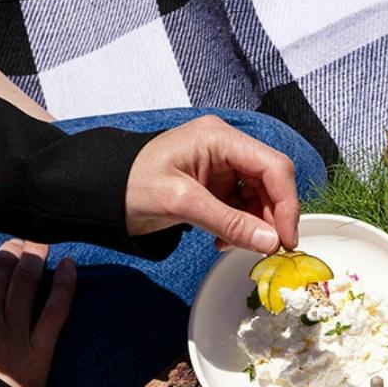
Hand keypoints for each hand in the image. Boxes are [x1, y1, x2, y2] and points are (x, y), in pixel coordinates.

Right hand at [0, 239, 74, 386]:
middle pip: (1, 272)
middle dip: (12, 252)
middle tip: (20, 243)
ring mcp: (13, 332)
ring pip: (26, 283)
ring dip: (35, 258)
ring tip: (40, 245)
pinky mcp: (39, 350)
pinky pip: (55, 309)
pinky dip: (65, 284)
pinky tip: (69, 266)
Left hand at [124, 115, 300, 252]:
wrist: (100, 191)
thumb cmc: (130, 184)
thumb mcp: (181, 203)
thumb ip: (229, 222)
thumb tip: (271, 242)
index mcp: (219, 138)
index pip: (273, 167)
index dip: (287, 204)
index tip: (286, 239)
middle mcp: (227, 147)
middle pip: (272, 181)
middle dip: (273, 217)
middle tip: (268, 248)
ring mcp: (223, 166)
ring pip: (262, 196)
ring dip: (257, 224)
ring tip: (234, 244)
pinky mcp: (217, 184)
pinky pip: (244, 206)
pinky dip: (242, 226)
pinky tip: (223, 240)